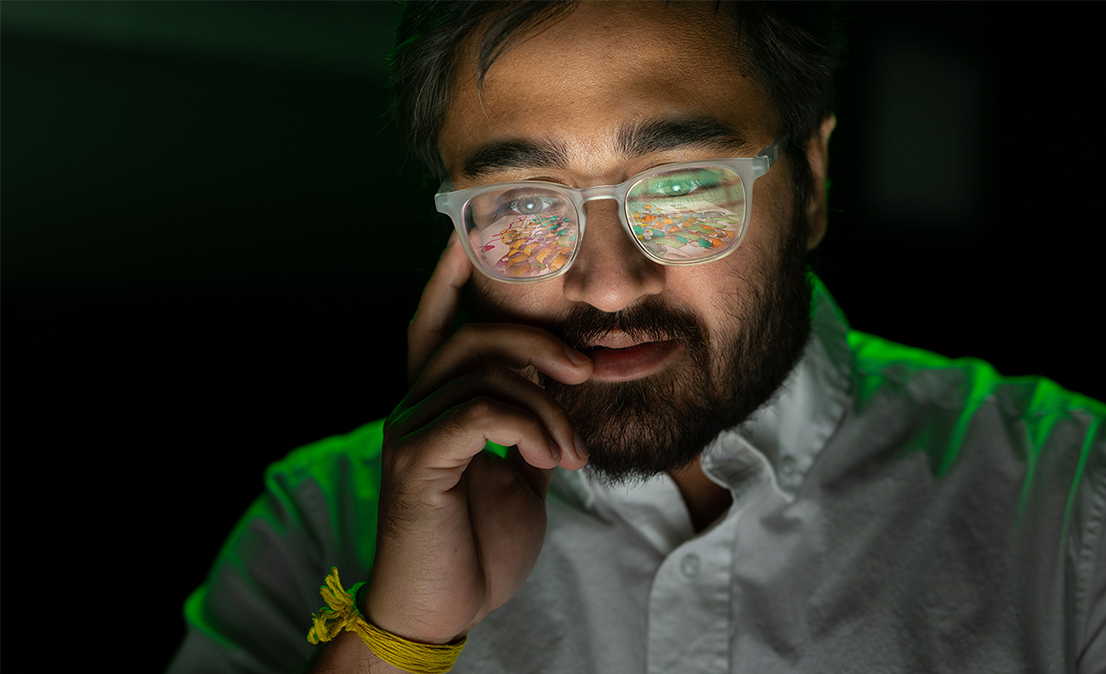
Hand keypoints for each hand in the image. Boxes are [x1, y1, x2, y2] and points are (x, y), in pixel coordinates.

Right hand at [357, 235, 591, 644]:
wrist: (444, 607)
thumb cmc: (479, 538)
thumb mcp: (522, 469)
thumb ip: (533, 419)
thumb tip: (576, 378)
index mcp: (439, 398)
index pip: (439, 317)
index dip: (455, 270)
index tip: (477, 228)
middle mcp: (416, 402)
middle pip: (474, 331)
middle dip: (539, 338)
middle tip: (587, 368)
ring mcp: (411, 428)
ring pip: (485, 369)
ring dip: (548, 405)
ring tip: (572, 452)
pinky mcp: (417, 461)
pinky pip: (480, 413)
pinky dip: (530, 428)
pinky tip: (550, 461)